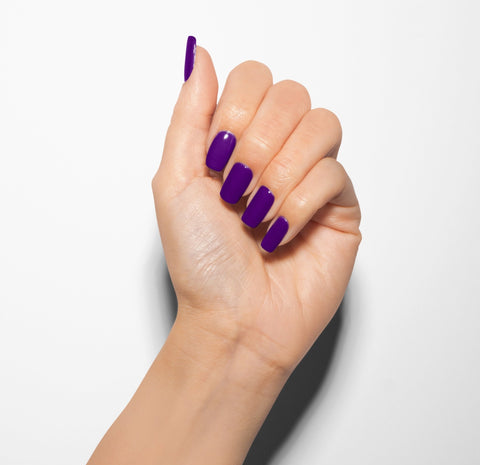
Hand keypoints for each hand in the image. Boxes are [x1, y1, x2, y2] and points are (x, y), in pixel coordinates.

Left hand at [152, 40, 360, 376]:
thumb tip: (199, 54)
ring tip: (258, 213)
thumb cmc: (201, 261)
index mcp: (237, 141)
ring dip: (281, 172)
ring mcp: (311, 178)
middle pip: (291, 94)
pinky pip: (334, 174)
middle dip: (258, 143)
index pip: (254, 79)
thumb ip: (188, 114)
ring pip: (321, 125)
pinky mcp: (339, 206)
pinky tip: (280, 234)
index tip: (216, 159)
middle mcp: (277, 153)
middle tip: (237, 189)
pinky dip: (299, 204)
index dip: (237, 110)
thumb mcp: (175, 181)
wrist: (234, 321)